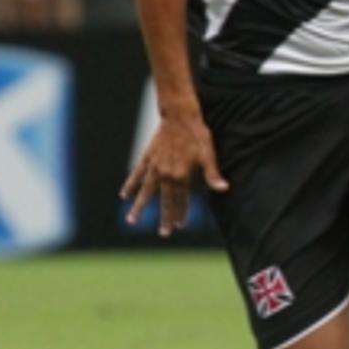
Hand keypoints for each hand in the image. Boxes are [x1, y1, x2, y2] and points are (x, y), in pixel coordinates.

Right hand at [121, 111, 227, 237]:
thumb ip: (213, 173)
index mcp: (181, 175)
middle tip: (164, 233)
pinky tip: (124, 195)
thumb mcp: (209, 153)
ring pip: (145, 191)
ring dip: (140, 207)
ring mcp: (153, 167)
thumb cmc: (197, 134)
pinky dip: (130, 185)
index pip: (181, 200)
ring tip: (132, 220)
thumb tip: (223, 189)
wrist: (179, 115)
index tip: (179, 226)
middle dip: (165, 217)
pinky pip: (136, 175)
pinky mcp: (147, 158)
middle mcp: (165, 174)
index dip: (181, 213)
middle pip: (164, 200)